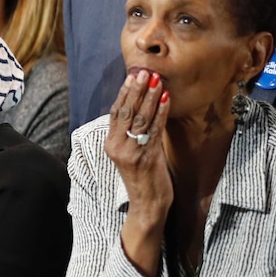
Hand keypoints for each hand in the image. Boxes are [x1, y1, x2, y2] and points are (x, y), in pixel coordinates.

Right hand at [104, 69, 171, 276]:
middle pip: (126, 112)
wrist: (147, 205)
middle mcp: (117, 147)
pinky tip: (165, 99)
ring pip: (139, 119)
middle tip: (144, 71)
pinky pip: (154, 130)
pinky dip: (160, 113)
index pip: (115, 113)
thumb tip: (141, 106)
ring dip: (149, 97)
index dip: (124, 92)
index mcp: (110, 144)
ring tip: (156, 80)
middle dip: (136, 90)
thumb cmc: (143, 177)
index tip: (132, 75)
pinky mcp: (146, 157)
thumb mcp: (131, 152)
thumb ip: (132, 132)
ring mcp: (131, 152)